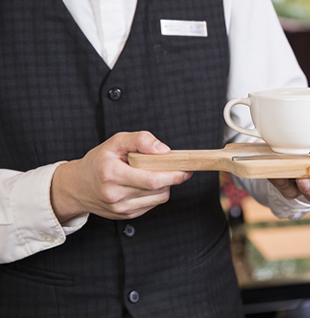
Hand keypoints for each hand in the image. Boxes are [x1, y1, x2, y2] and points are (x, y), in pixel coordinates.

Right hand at [51, 131, 191, 221]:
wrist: (76, 186)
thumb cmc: (97, 162)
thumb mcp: (115, 142)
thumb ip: (140, 140)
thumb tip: (162, 150)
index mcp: (112, 175)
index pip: (151, 179)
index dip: (173, 175)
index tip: (186, 168)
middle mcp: (115, 195)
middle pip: (158, 190)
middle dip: (173, 179)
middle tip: (180, 169)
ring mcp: (121, 209)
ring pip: (158, 199)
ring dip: (165, 186)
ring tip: (156, 174)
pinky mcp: (126, 216)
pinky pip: (152, 205)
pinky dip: (155, 194)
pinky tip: (146, 185)